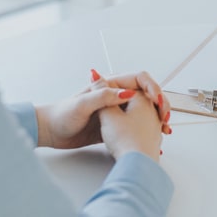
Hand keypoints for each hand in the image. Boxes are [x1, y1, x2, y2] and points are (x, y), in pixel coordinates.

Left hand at [35, 70, 170, 149]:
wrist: (51, 132)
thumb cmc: (62, 115)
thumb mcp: (82, 105)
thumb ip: (103, 97)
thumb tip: (126, 93)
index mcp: (110, 84)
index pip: (139, 79)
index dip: (152, 87)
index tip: (157, 100)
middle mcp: (115, 95)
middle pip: (146, 94)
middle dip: (159, 103)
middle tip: (165, 117)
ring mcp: (116, 110)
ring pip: (144, 110)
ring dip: (156, 118)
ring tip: (164, 129)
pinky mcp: (114, 125)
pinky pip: (136, 125)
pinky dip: (148, 130)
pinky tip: (155, 138)